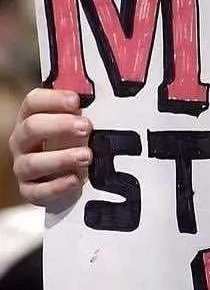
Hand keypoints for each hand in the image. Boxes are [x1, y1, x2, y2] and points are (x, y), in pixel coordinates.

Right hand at [10, 88, 92, 209]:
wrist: (68, 175)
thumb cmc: (73, 141)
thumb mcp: (78, 122)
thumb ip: (86, 110)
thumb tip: (107, 97)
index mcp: (32, 117)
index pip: (33, 101)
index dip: (53, 99)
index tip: (76, 101)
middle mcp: (22, 141)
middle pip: (31, 128)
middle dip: (60, 126)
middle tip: (86, 127)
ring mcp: (23, 166)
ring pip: (33, 162)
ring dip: (61, 158)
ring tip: (86, 156)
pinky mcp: (29, 190)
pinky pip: (37, 191)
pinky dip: (56, 186)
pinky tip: (75, 181)